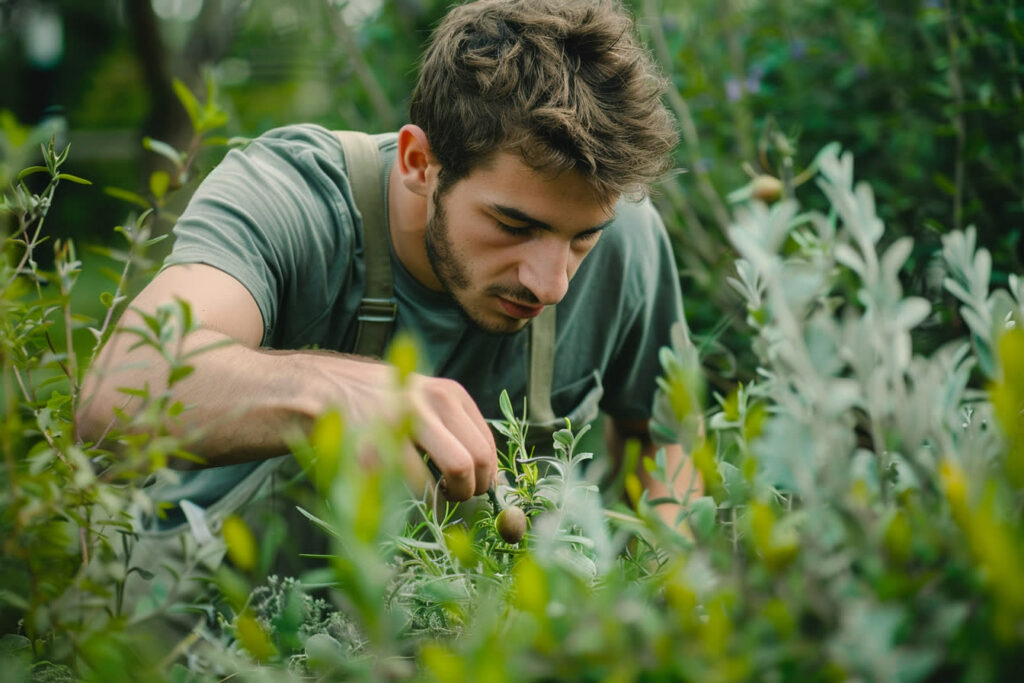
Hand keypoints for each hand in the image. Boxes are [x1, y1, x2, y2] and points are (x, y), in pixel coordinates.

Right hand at [314, 357, 497, 501]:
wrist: (320, 391)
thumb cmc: (376, 404)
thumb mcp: (422, 400)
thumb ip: (453, 428)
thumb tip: (487, 473)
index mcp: (448, 393)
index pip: (487, 443)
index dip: (487, 474)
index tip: (475, 488)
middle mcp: (432, 402)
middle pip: (478, 457)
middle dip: (474, 488)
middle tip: (457, 498)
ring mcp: (405, 423)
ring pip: (457, 469)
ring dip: (451, 496)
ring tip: (436, 498)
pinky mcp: (379, 446)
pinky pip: (418, 483)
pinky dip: (420, 499)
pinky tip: (409, 496)